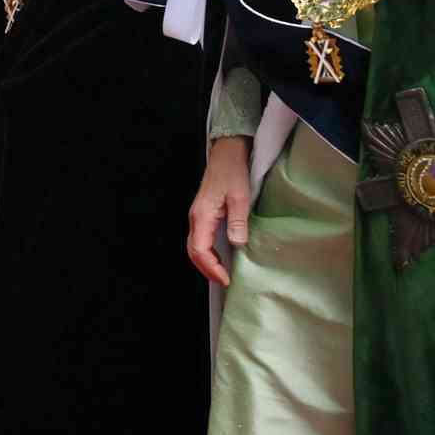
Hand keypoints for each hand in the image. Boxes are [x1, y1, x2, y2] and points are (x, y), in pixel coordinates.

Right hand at [188, 137, 251, 286]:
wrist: (227, 153)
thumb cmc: (232, 170)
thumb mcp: (240, 197)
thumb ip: (237, 221)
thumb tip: (237, 244)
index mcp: (202, 215)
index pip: (200, 250)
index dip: (211, 268)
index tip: (225, 279)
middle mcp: (196, 218)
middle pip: (194, 252)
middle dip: (207, 270)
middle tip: (224, 282)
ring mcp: (198, 216)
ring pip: (195, 247)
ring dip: (206, 263)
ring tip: (221, 274)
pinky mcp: (204, 215)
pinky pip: (200, 239)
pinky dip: (208, 253)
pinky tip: (220, 257)